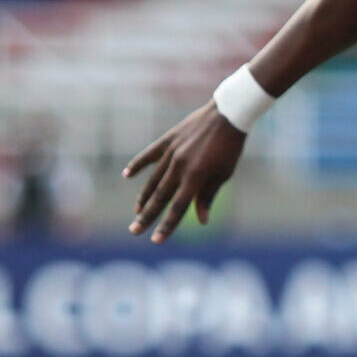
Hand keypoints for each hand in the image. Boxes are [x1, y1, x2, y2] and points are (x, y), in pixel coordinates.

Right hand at [123, 102, 244, 242]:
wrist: (227, 115)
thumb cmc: (230, 148)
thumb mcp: (223, 175)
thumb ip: (207, 197)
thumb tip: (200, 221)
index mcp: (195, 177)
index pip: (178, 208)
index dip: (166, 226)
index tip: (155, 241)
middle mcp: (180, 166)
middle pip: (160, 197)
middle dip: (147, 216)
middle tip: (134, 231)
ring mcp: (172, 152)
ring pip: (153, 179)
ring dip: (144, 197)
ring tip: (136, 212)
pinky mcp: (168, 139)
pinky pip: (149, 154)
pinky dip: (138, 164)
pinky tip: (127, 175)